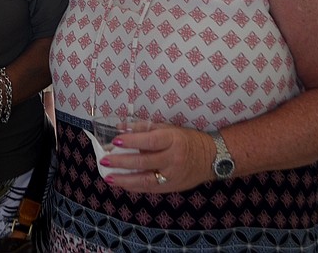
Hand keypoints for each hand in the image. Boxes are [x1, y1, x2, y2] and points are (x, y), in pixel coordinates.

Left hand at [97, 124, 213, 192]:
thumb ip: (143, 128)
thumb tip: (120, 128)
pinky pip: (150, 189)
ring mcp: (173, 176)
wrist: (212, 158)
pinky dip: (134, 187)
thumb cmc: (186, 139)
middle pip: (144, 162)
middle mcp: (173, 159)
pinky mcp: (172, 187)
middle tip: (105, 160)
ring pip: (145, 180)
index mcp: (173, 140)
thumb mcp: (168, 128)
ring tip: (108, 177)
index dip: (132, 141)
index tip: (115, 140)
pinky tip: (121, 184)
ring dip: (124, 180)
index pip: (150, 141)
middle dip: (122, 162)